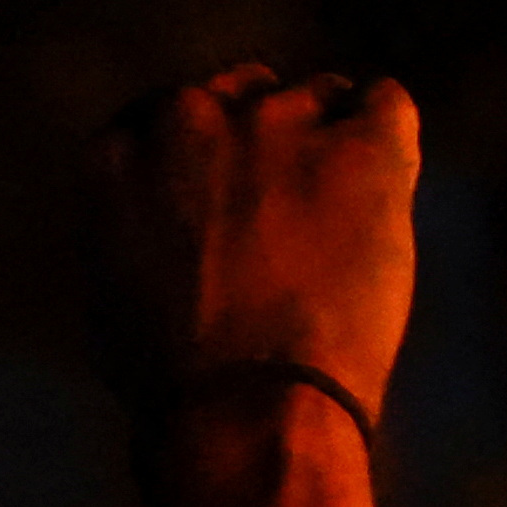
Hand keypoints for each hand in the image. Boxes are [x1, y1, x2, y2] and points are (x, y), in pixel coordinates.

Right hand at [95, 64, 420, 426]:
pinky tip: (390, 187)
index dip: (212, 160)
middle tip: (296, 214)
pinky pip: (387, 105)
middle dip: (272, 145)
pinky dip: (389, 136)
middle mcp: (193, 115)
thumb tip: (166, 232)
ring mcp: (279, 123)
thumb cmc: (174, 384)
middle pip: (248, 96)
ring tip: (348, 222)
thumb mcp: (116, 298)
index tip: (232, 201)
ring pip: (319, 100)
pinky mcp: (361, 149)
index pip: (174, 116)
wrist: (246, 410)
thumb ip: (138, 232)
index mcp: (124, 151)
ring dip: (332, 149)